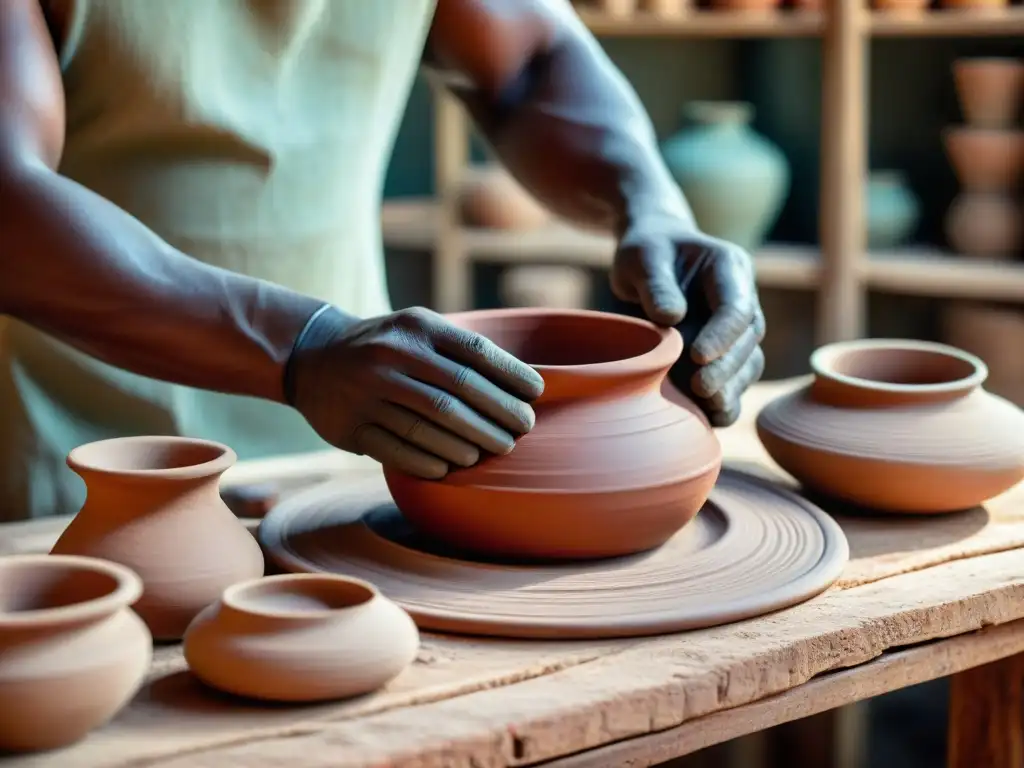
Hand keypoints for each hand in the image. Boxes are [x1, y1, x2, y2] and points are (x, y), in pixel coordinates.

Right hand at [286, 306, 544, 478]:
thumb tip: (523, 385)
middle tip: (522, 431)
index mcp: (415, 328)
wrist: (312, 356)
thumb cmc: (387, 346)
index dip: (511, 375)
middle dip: (498, 415)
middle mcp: (390, 356)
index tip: (536, 394)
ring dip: (469, 442)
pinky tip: (452, 467)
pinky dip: (429, 462)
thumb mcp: (417, 330)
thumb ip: (460, 350)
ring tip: (494, 449)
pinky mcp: (350, 426)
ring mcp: (367, 392)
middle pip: (458, 392)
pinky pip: (398, 450)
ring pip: (430, 424)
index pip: (474, 352)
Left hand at [610, 213, 765, 427]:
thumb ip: (656, 284)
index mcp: (730, 269)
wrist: (651, 260)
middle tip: (701, 388)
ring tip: (707, 407)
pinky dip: (725, 403)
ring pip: (747, 366)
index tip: (697, 355)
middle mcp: (742, 301)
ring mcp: (737, 330)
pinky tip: (708, 418)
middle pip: (748, 341)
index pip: (737, 307)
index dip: (722, 335)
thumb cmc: (648, 252)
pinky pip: (734, 383)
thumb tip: (672, 318)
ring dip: (730, 389)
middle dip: (727, 368)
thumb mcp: (643, 257)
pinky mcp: (724, 354)